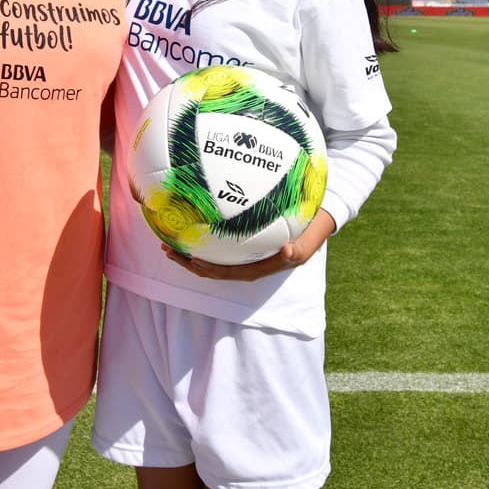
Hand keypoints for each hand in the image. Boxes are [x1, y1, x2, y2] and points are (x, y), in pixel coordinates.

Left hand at [163, 210, 335, 281]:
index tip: (192, 261)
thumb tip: (286, 254)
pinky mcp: (246, 241)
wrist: (320, 215)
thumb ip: (300, 248)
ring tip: (170, 239)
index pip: (232, 273)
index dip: (211, 270)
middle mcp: (252, 261)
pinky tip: (190, 221)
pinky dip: (204, 236)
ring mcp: (248, 252)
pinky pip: (221, 241)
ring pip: (215, 255)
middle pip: (216, 267)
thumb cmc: (313, 225)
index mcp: (264, 265)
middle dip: (191, 262)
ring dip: (191, 251)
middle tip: (168, 249)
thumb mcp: (311, 238)